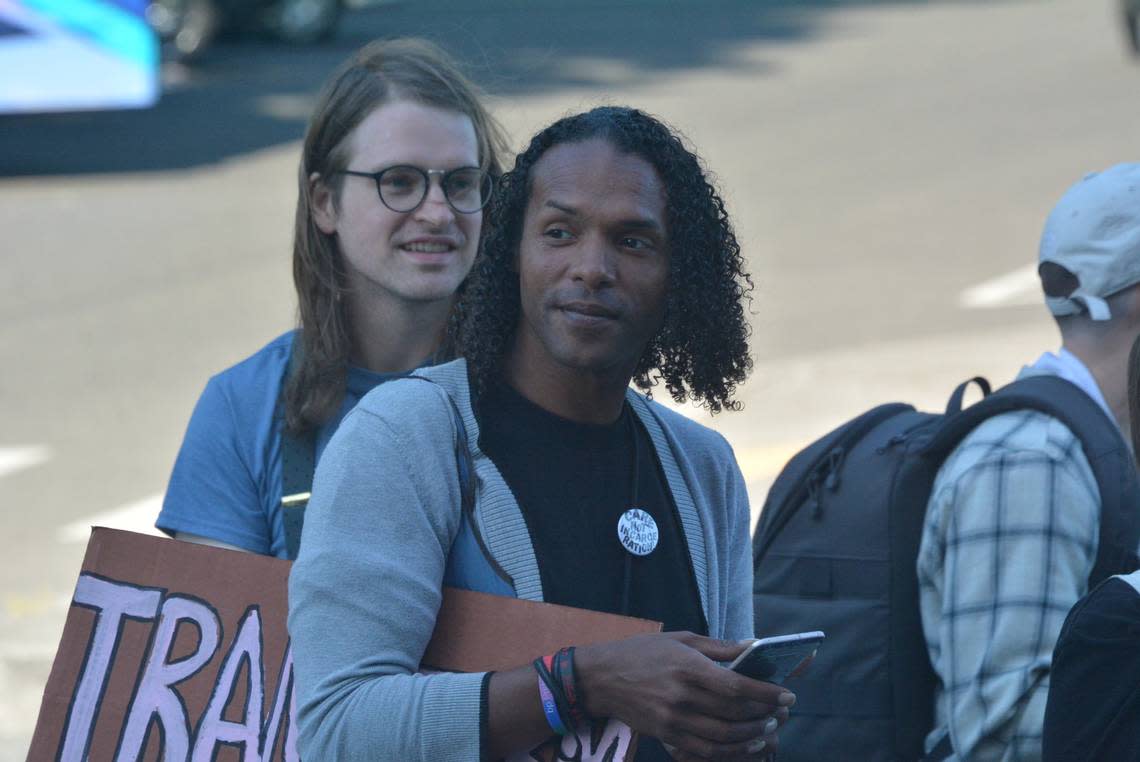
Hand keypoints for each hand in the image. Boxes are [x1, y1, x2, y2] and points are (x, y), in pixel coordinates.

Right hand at [575, 632, 794, 759]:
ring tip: (768, 728)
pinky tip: (746, 744)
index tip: (787, 694)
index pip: (737, 686)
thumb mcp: (680, 638)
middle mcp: (682, 696)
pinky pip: (706, 751)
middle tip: (782, 712)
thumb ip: (719, 646)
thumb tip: (754, 645)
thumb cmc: (642, 652)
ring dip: (753, 735)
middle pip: (735, 713)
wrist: (600, 678)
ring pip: (724, 737)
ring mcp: (674, 720)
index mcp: (688, 667)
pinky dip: (731, 751)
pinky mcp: (667, 736)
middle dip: (765, 714)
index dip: (766, 694)